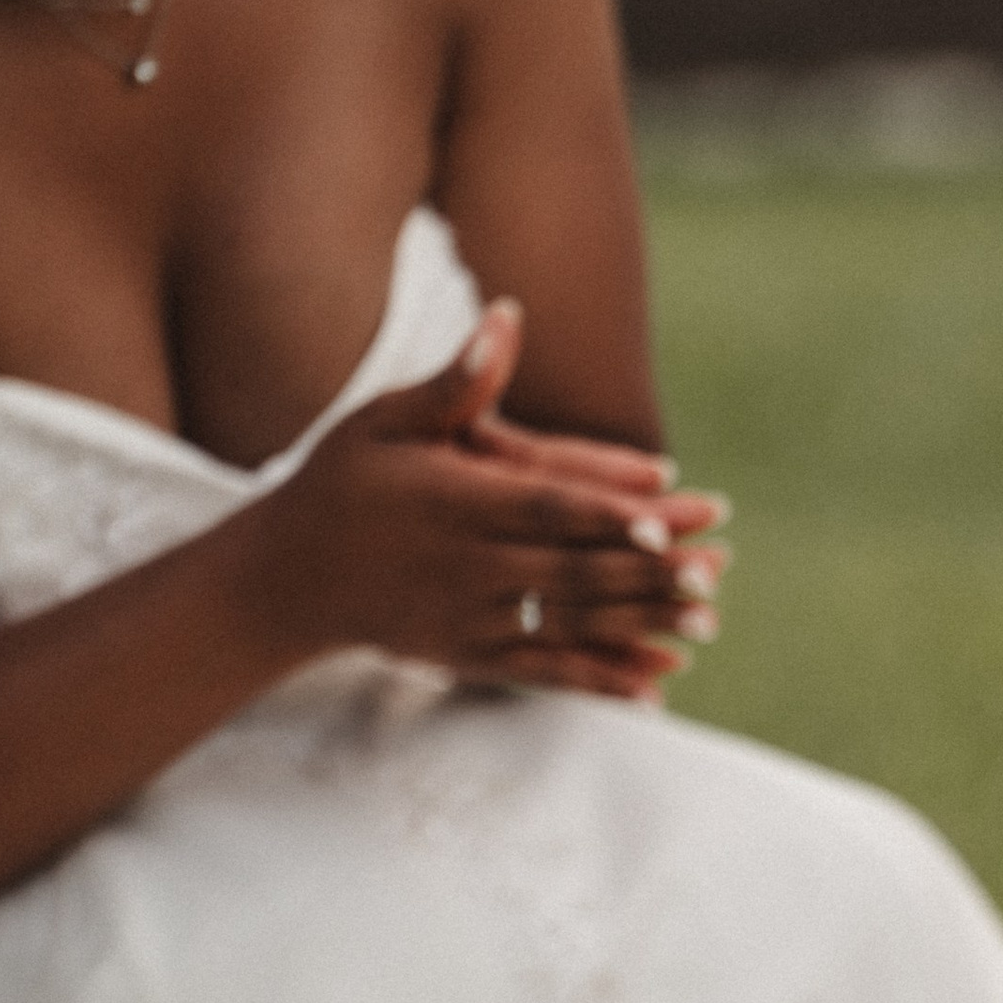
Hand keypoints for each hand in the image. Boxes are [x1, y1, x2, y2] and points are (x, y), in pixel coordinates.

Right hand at [247, 302, 727, 698]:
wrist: (284, 578)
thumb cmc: (339, 483)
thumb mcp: (383, 420)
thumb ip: (456, 383)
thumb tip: (506, 317)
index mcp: (457, 500)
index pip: (546, 505)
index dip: (609, 511)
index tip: (668, 513)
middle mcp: (469, 564)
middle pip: (573, 567)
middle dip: (649, 570)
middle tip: (717, 566)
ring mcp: (471, 617)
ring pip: (571, 622)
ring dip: (643, 623)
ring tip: (708, 618)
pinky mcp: (471, 656)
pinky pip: (547, 671)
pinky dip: (602, 680)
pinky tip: (657, 685)